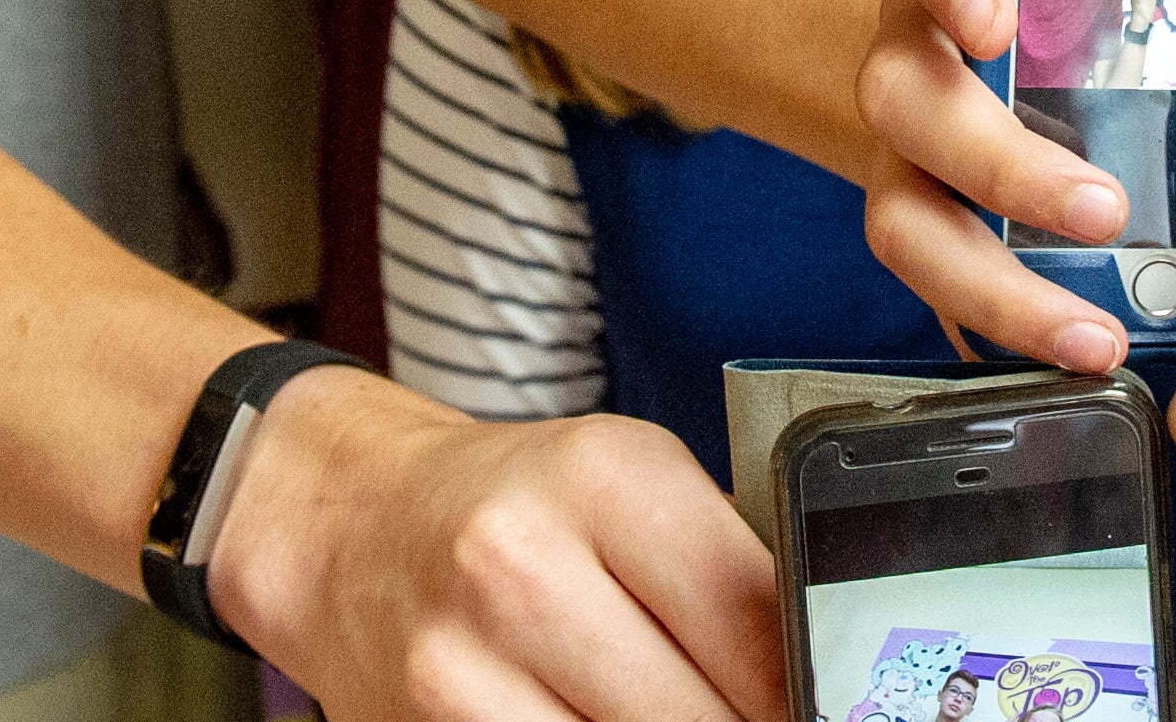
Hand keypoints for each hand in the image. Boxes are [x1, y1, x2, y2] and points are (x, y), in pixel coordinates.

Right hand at [215, 370, 784, 721]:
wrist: (348, 522)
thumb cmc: (513, 502)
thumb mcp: (631, 486)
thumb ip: (726, 571)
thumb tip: (820, 679)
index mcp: (606, 477)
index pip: (758, 621)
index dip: (807, 688)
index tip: (827, 704)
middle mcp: (524, 564)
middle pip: (697, 713)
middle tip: (765, 717)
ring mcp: (459, 663)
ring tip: (690, 714)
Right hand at [856, 0, 1175, 369]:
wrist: (1008, 70)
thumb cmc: (1125, 21)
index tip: (995, 13)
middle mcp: (921, 36)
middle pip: (903, 83)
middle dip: (997, 153)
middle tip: (1106, 206)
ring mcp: (906, 139)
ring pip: (898, 206)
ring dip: (992, 274)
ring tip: (1092, 329)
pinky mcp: (918, 220)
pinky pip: (925, 280)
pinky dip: (992, 322)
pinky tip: (1069, 352)